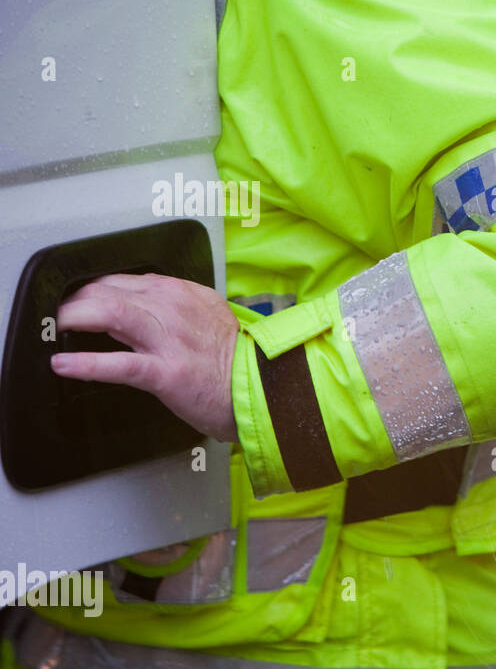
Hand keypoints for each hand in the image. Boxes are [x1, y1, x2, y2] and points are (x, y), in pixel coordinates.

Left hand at [50, 273, 239, 441]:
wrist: (266, 389)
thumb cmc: (236, 360)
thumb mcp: (208, 316)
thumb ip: (175, 307)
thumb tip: (143, 307)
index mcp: (182, 292)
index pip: (123, 279)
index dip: (93, 289)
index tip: (79, 300)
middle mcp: (172, 307)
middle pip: (108, 291)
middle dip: (75, 301)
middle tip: (61, 316)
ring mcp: (168, 339)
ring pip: (109, 313)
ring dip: (74, 318)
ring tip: (57, 327)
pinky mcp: (166, 372)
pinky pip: (118, 364)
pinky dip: (86, 364)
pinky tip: (65, 364)